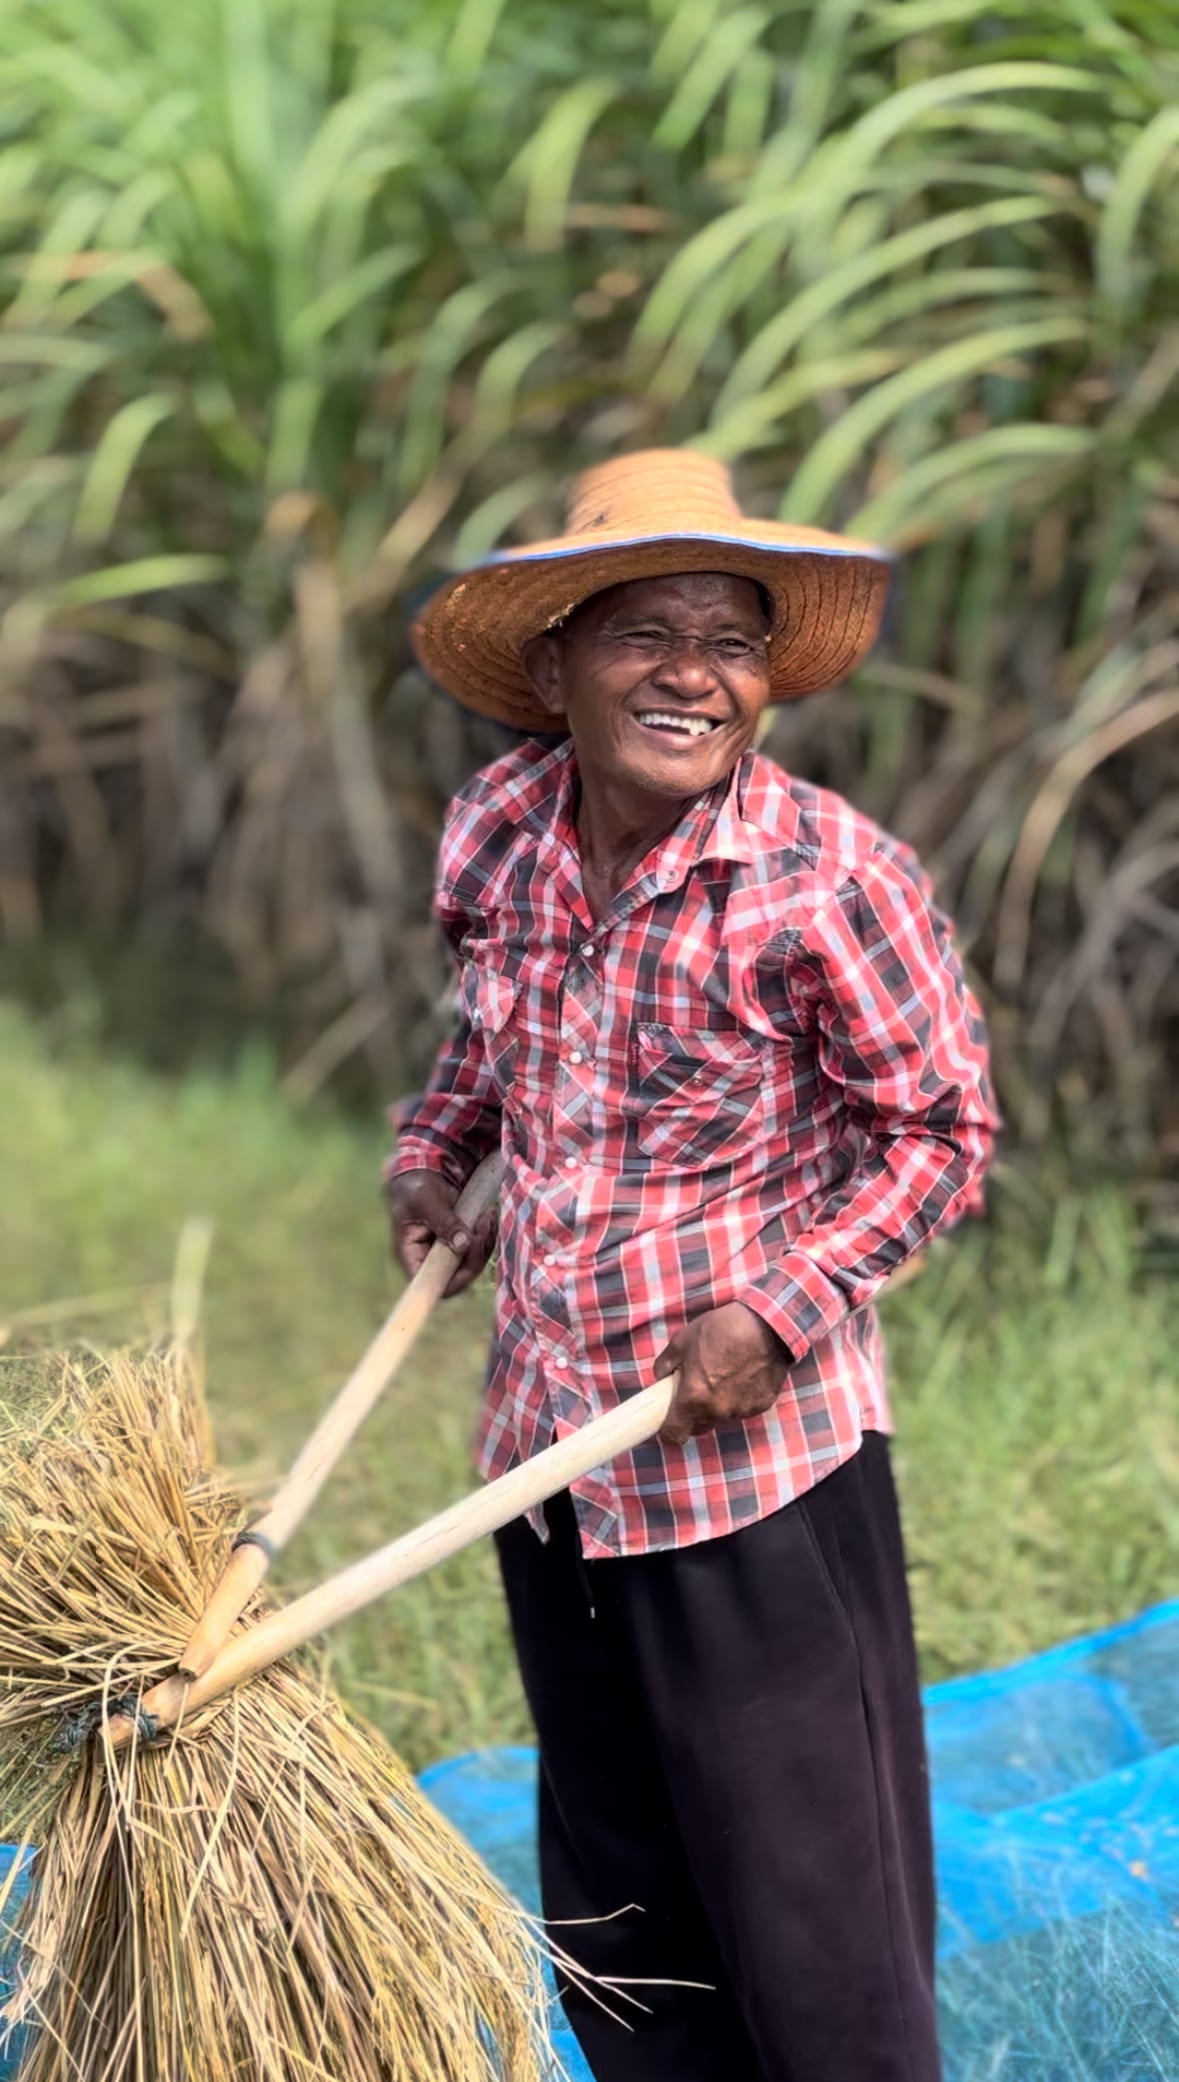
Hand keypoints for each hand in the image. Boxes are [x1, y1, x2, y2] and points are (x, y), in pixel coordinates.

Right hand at [386, 1168, 497, 1298]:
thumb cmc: (416, 1185)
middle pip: (457, 1277)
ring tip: (487, 1216)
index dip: (452, 1279)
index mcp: (410, 1254)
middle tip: (483, 1225)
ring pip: (471, 1264)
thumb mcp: (426, 1199)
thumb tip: (462, 1245)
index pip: (431, 1284)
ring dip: (484, 1242)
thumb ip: (444, 1222)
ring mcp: (445, 1253)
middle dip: (475, 1254)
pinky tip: (488, 1215)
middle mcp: (428, 1260)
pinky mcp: (459, 1244)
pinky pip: (478, 1249)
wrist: (422, 1170)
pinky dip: (487, 1234)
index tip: (468, 1250)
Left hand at [654, 1302, 790, 1445]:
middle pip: (699, 1427)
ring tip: (723, 1375)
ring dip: (717, 1404)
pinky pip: (743, 1409)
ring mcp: (742, 1410)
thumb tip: (660, 1377)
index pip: (675, 1435)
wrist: (765, 1325)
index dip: (669, 1429)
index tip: (669, 1419)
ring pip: (722, 1417)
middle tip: (695, 1390)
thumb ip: (665, 1364)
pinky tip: (743, 1375)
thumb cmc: (720, 1330)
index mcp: (694, 1398)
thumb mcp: (682, 1340)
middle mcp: (718, 1411)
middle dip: (693, 1415)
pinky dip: (739, 1398)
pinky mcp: (761, 1405)